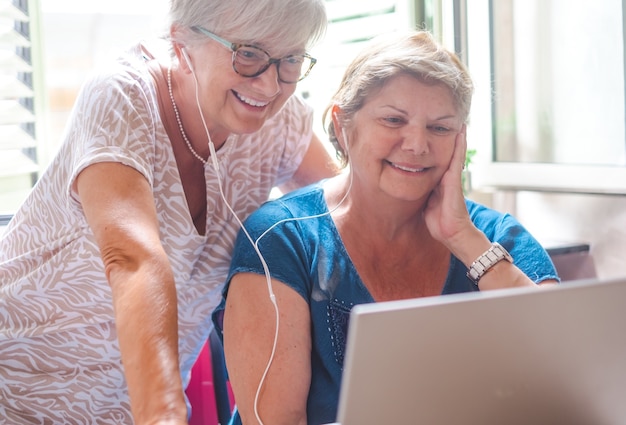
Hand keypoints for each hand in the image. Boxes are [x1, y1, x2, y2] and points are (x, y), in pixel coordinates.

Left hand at [423, 126, 473, 244]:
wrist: (452, 234)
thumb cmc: (439, 223)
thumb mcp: (426, 205)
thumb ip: (423, 195)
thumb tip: (412, 188)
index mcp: (439, 182)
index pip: (436, 160)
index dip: (435, 148)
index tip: (433, 134)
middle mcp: (447, 178)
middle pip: (446, 153)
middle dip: (447, 139)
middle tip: (448, 121)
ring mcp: (452, 178)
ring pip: (454, 153)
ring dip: (457, 137)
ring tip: (459, 121)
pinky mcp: (454, 180)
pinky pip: (457, 159)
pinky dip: (459, 145)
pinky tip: (460, 133)